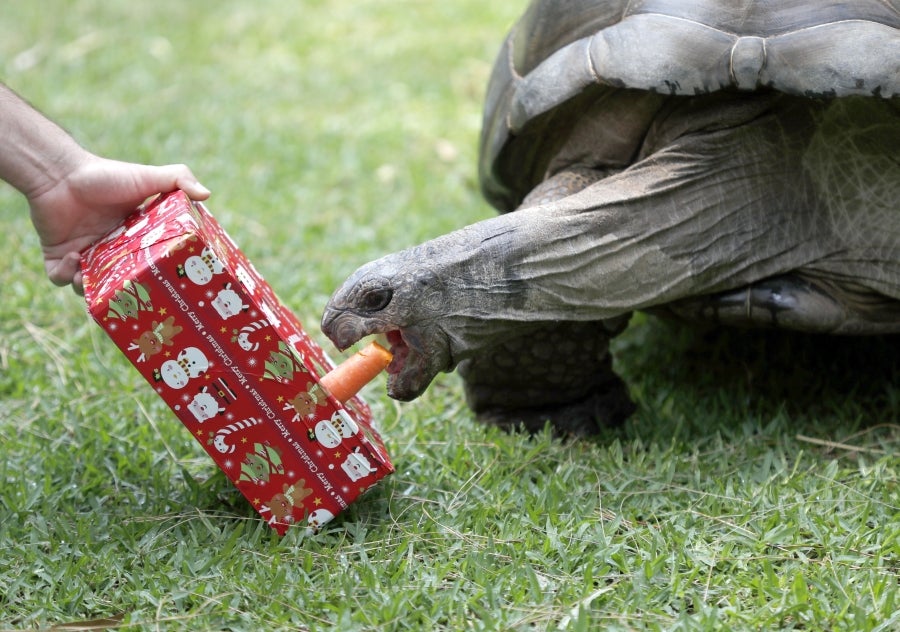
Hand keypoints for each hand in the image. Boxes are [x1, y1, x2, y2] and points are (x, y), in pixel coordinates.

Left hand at [28, 153, 209, 293]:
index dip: (155, 277)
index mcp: (133, 239)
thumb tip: (208, 194)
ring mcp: (83, 255)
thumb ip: (179, 179)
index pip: (148, 266)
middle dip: (125, 293)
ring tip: (97, 279)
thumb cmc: (105, 175)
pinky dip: (65, 275)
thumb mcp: (148, 176)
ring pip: (90, 288)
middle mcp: (109, 250)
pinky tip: (73, 258)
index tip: (164, 283)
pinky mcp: (58, 256)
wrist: (60, 172)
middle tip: (131, 294)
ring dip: (91, 289)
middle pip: (121, 283)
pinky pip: (60, 278)